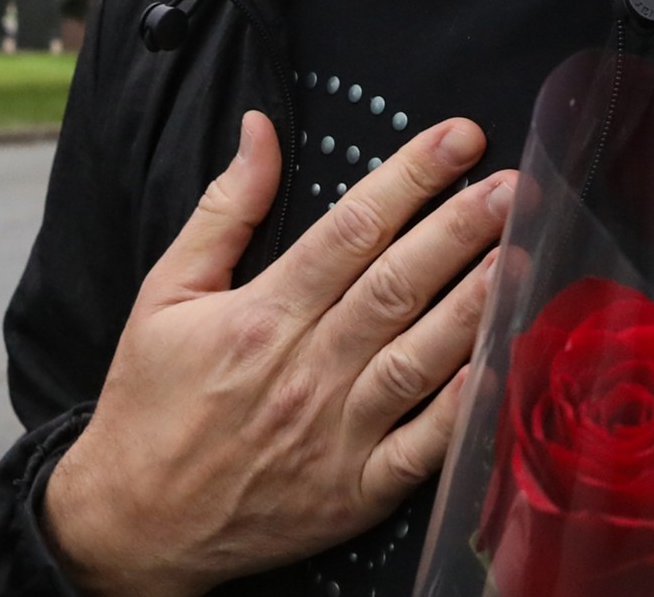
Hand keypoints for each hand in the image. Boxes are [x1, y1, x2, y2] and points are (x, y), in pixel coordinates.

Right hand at [42, 110, 512, 596]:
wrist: (132, 528)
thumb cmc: (150, 400)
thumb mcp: (166, 290)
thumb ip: (224, 206)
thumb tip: (261, 126)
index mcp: (261, 315)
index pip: (350, 229)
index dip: (410, 177)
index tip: (459, 135)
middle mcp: (304, 371)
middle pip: (396, 285)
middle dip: (459, 228)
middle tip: (512, 183)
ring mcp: (335, 437)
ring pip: (418, 358)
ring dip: (474, 305)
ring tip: (521, 254)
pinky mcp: (355, 493)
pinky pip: (421, 450)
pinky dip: (462, 410)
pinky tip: (500, 364)